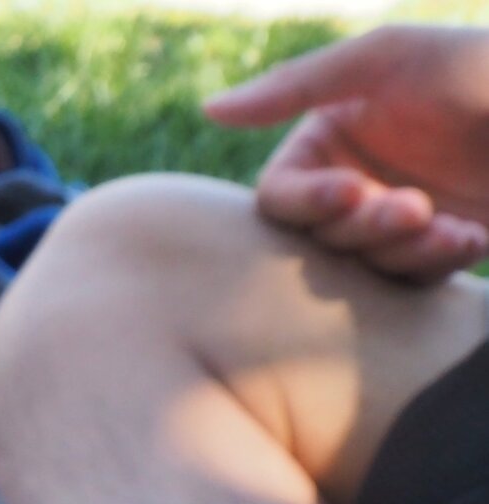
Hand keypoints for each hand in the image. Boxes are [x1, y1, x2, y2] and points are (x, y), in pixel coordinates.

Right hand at [205, 24, 488, 281]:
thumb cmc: (479, 68)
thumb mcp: (386, 57)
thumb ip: (296, 84)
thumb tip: (209, 109)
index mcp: (330, 140)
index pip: (279, 197)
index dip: (307, 203)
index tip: (350, 192)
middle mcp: (356, 183)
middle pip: (316, 239)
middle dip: (363, 229)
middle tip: (410, 208)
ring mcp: (398, 219)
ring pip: (362, 267)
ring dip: (402, 251)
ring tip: (449, 226)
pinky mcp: (444, 247)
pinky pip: (414, 279)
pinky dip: (437, 262)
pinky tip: (470, 235)